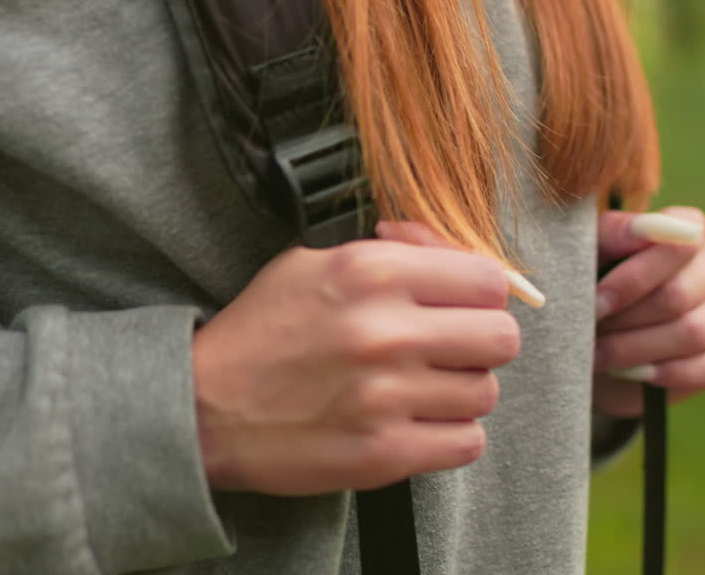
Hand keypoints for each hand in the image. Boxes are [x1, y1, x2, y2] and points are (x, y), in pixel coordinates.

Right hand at [192, 231, 519, 495]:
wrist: (202, 409)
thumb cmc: (263, 332)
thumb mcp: (315, 260)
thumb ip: (395, 251)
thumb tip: (454, 253)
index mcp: (373, 272)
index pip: (489, 280)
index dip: (483, 293)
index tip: (464, 305)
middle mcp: (385, 332)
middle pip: (502, 338)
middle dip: (482, 341)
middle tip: (452, 348)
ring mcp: (386, 396)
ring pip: (486, 392)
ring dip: (463, 390)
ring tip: (425, 386)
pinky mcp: (384, 453)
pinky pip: (467, 442)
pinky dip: (450, 434)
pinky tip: (417, 420)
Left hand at [592, 207, 704, 416]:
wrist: (599, 340)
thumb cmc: (594, 287)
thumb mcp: (591, 255)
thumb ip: (613, 234)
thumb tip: (638, 229)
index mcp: (687, 229)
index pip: (679, 243)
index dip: (634, 278)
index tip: (595, 304)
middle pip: (679, 295)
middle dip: (627, 321)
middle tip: (590, 336)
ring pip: (695, 332)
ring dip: (639, 349)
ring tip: (601, 356)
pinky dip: (672, 374)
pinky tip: (638, 374)